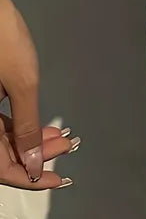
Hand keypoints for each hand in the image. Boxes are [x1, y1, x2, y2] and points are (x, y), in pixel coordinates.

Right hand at [0, 0, 78, 189]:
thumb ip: (27, 126)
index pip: (1, 168)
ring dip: (32, 139)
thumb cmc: (4, 38)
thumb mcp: (22, 84)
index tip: (57, 180)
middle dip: (36, 155)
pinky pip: (0, 120)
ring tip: (62, 138)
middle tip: (67, 150)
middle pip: (2, 153)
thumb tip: (34, 162)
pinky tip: (44, 124)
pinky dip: (22, 124)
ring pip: (2, 137)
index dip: (30, 178)